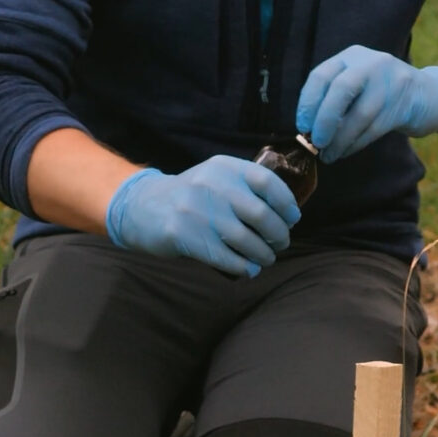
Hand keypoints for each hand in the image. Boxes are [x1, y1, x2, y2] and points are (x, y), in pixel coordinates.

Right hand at [103, 156, 300, 276]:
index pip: (267, 182)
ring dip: (264, 254)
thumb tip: (287, 214)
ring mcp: (196, 210)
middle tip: (281, 243)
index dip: (286, 203)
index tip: (292, 219)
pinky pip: (226, 257)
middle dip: (278, 234)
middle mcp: (211, 185)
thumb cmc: (192, 197)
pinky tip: (249, 269)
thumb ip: (246, 188)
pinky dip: (245, 267)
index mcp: (224, 167)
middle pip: (261, 214)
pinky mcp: (184, 235)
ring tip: (267, 259)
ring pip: (246, 240)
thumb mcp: (216, 178)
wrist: (145, 207)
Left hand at [294, 45, 437, 160]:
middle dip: (324, 120)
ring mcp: (391, 81)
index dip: (308, 102)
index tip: (302, 126)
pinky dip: (355, 144)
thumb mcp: (357, 83)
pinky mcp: (405, 103)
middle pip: (340, 90)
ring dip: (340, 140)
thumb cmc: (381, 95)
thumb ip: (334, 98)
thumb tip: (307, 129)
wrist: (428, 95)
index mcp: (352, 56)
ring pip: (359, 114)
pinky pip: (374, 128)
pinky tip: (344, 152)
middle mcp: (371, 63)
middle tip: (315, 143)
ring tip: (328, 155)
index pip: (322, 75)